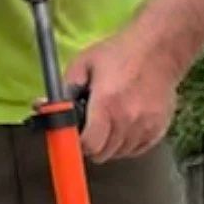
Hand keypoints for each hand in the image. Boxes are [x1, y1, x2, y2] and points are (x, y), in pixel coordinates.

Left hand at [65, 30, 177, 162]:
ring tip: (111, 121)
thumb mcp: (84, 63)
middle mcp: (127, 120)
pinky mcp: (157, 131)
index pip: (89, 146)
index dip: (79, 144)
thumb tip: (44, 107)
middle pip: (102, 154)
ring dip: (111, 144)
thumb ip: (65, 88)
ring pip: (118, 154)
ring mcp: (144, 128)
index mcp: (106, 104)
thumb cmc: (122, 53)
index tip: (77, 136)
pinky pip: (136, 151)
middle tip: (93, 126)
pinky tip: (126, 123)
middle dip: (93, 144)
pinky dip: (128, 143)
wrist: (159, 49)